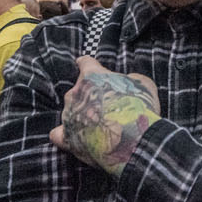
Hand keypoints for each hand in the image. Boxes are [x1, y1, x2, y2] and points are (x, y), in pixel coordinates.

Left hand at [50, 56, 160, 176]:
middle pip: (78, 90)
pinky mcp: (66, 136)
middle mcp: (75, 92)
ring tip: (99, 127)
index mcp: (92, 75)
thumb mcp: (143, 83)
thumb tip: (125, 81)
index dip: (89, 65)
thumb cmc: (140, 108)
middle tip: (107, 107)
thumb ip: (128, 78)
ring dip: (82, 116)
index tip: (89, 67)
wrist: (135, 139)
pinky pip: (58, 134)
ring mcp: (68, 115)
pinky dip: (65, 135)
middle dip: (90, 96)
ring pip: (71, 111)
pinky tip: (74, 138)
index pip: (85, 62)